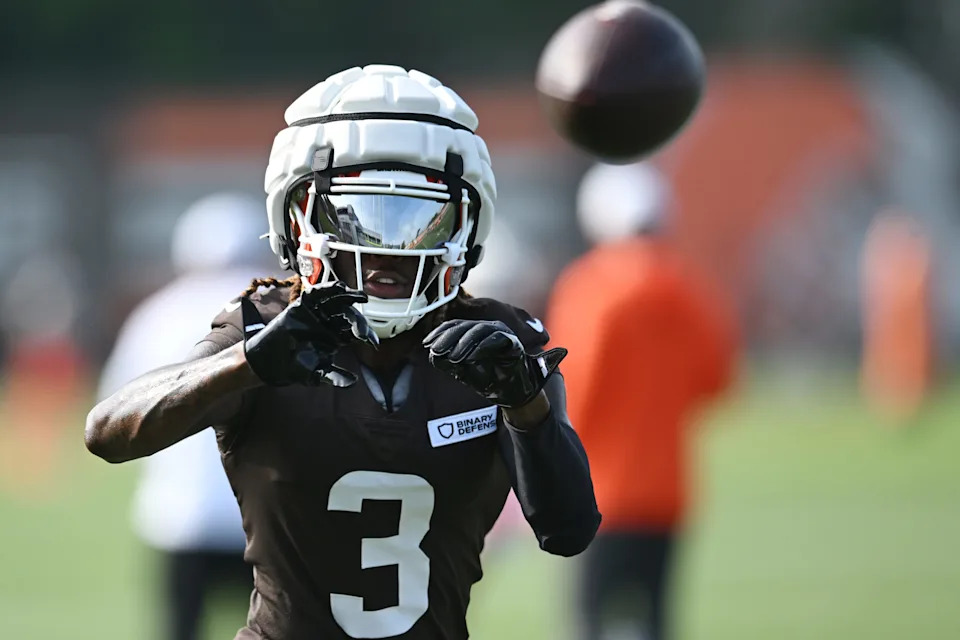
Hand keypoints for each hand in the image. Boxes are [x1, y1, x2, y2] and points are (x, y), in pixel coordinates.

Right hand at [243, 281, 377, 386]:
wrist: (268, 362)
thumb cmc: (294, 367)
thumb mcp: (316, 373)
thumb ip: (334, 376)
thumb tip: (353, 383)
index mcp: (336, 337)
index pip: (355, 331)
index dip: (365, 334)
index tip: (372, 343)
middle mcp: (329, 323)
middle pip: (348, 316)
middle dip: (358, 322)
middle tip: (363, 334)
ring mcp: (317, 313)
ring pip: (336, 301)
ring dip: (349, 296)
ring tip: (361, 297)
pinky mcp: (303, 305)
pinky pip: (318, 294)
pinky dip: (328, 288)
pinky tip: (339, 287)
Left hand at [423, 319, 565, 408]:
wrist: (509, 394)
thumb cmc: (487, 378)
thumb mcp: (461, 371)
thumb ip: (446, 362)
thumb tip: (433, 354)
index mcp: (475, 332)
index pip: (454, 326)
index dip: (440, 333)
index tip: (426, 343)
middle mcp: (488, 328)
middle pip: (465, 326)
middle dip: (449, 337)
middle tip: (436, 350)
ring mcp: (502, 333)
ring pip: (480, 330)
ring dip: (464, 343)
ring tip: (453, 357)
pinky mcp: (513, 342)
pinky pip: (498, 338)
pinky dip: (483, 346)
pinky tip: (471, 356)